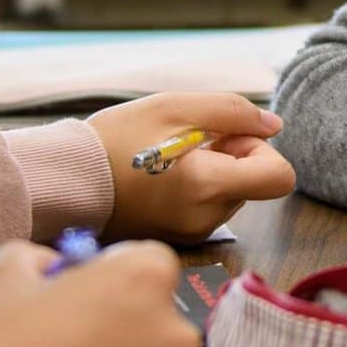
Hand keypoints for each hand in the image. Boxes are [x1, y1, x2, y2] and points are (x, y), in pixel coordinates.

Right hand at [88, 92, 295, 242]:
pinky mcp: (179, 239)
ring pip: (231, 194)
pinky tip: (162, 176)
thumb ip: (232, 112)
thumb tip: (274, 126)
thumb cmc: (117, 139)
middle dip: (233, 156)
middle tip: (188, 141)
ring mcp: (192, 234)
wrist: (66, 181)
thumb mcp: (174, 107)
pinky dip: (197, 188)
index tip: (227, 138)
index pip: (280, 177)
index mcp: (208, 186)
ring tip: (169, 158)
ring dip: (214, 171)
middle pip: (254, 183)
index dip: (261, 149)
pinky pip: (208, 208)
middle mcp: (206, 218)